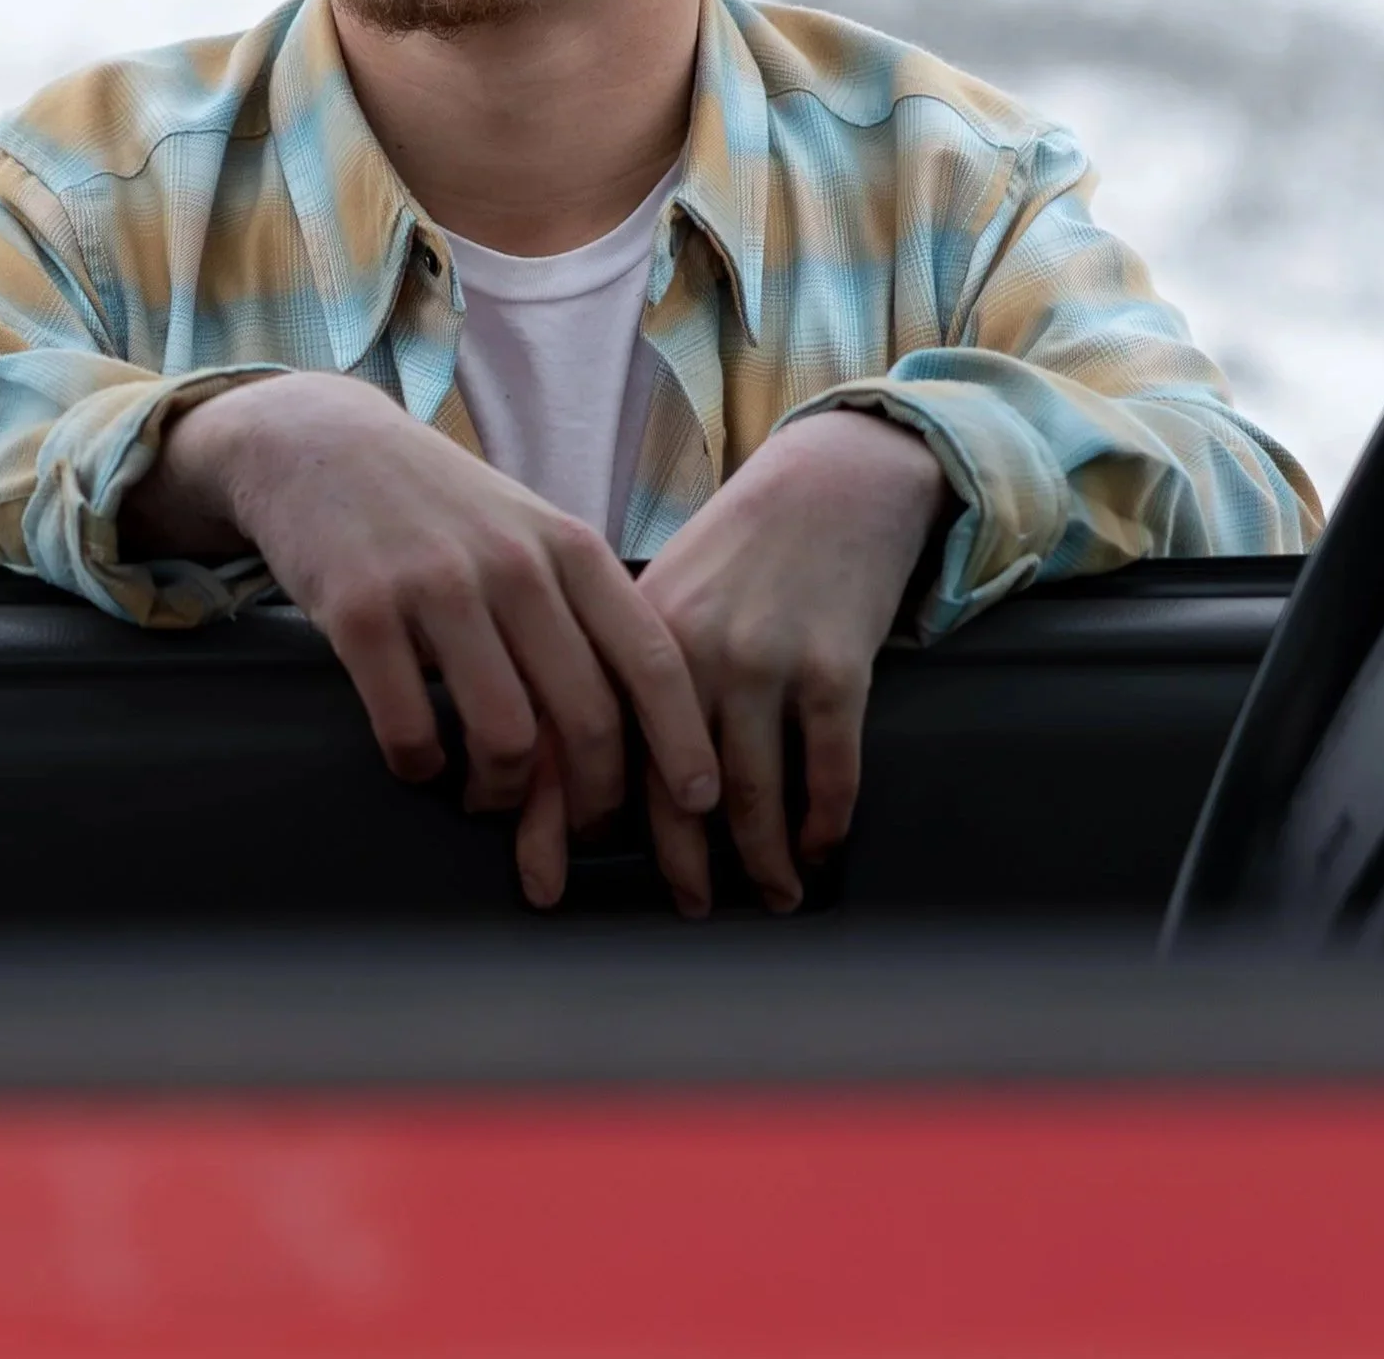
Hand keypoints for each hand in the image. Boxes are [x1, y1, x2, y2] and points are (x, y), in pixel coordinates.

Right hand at [129, 375, 718, 897]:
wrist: (320, 442)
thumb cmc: (439, 506)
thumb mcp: (526, 532)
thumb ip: (576, 612)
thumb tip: (632, 726)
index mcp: (568, 546)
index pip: (652, 657)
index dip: (683, 740)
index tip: (700, 801)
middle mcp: (514, 564)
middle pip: (587, 718)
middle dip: (593, 801)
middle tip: (578, 834)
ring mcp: (437, 587)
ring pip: (506, 740)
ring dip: (502, 797)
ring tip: (485, 798)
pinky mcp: (362, 612)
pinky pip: (411, 733)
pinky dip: (422, 770)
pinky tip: (419, 761)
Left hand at [517, 406, 944, 917]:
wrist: (834, 480)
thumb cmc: (742, 547)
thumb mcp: (664, 592)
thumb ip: (618, 667)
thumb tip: (570, 762)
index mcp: (633, 631)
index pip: (579, 744)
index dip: (556, 824)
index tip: (547, 885)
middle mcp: (692, 650)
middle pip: (668, 792)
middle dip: (681, 863)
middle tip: (693, 904)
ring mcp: (766, 661)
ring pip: (752, 800)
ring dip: (761, 862)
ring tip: (772, 894)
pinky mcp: (836, 670)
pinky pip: (827, 774)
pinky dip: (823, 825)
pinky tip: (819, 847)